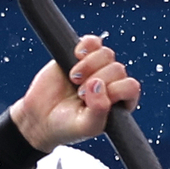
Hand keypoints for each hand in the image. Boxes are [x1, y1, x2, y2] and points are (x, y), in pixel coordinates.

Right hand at [10, 34, 139, 150]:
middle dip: (97, 80)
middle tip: (79, 94)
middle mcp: (112, 82)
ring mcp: (97, 68)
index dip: (113, 90)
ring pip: (106, 54)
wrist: (39, 118)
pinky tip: (77, 55)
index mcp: (120, 101)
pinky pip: (93, 41)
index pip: (130, 86)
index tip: (91, 100)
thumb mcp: (86, 126)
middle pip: (118, 69)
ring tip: (74, 78)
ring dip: (89, 65)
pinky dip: (86, 45)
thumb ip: (99, 110)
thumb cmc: (66, 126)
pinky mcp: (80, 56)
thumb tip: (97, 84)